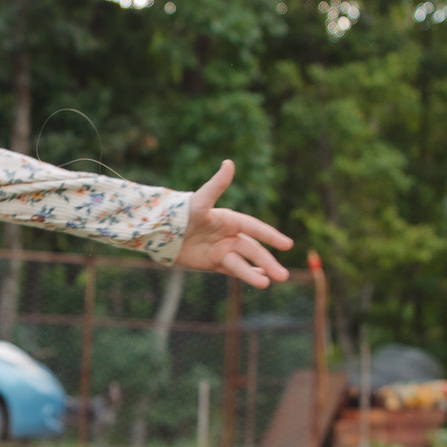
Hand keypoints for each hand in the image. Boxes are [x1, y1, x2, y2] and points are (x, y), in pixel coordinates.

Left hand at [176, 161, 293, 287]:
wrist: (159, 231)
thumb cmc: (180, 213)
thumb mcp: (200, 200)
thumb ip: (217, 185)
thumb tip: (229, 162)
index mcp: (229, 219)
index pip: (255, 228)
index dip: (271, 236)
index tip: (287, 245)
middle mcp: (229, 235)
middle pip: (253, 250)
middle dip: (268, 262)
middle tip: (284, 276)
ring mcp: (221, 250)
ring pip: (243, 263)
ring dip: (257, 273)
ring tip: (269, 284)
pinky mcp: (212, 263)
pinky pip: (232, 270)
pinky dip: (247, 275)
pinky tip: (261, 281)